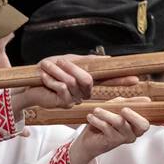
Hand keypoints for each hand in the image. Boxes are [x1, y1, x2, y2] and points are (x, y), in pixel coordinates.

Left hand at [15, 55, 138, 108]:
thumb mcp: (67, 61)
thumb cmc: (47, 72)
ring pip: (73, 82)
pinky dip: (51, 79)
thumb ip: (86, 60)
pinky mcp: (62, 103)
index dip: (121, 80)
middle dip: (71, 67)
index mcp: (86, 83)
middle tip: (56, 61)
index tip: (135, 78)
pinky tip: (44, 78)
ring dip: (57, 71)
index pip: (107, 81)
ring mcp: (74, 100)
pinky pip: (62, 88)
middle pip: (88, 79)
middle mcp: (83, 93)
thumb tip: (109, 60)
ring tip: (45, 68)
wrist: (27, 84)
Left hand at [67, 106, 151, 163]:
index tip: (144, 101)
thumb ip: (128, 102)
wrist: (88, 139)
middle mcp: (133, 133)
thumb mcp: (116, 107)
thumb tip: (146, 100)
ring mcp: (124, 138)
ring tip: (96, 110)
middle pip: (142, 125)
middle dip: (134, 115)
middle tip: (123, 109)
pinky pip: (107, 127)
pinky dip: (97, 120)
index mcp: (137, 125)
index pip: (148, 120)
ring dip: (106, 113)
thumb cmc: (103, 121)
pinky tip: (91, 117)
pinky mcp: (112, 141)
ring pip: (120, 122)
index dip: (147, 110)